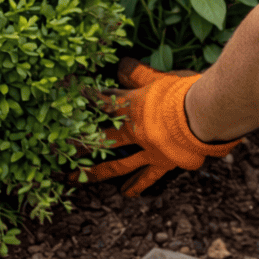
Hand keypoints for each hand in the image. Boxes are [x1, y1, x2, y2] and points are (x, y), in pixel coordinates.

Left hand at [85, 59, 241, 196]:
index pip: (105, 102)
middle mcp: (134, 133)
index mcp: (132, 108)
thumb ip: (140, 74)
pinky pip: (146, 177)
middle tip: (55, 151)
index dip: (89, 99)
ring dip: (95, 173)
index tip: (74, 97)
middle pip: (101, 140)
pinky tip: (126, 193)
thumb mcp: (160, 77)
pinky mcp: (162, 163)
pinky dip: (136, 186)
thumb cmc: (183, 93)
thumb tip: (121, 64)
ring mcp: (147, 151)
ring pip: (116, 165)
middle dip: (78, 145)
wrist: (203, 117)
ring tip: (75, 180)